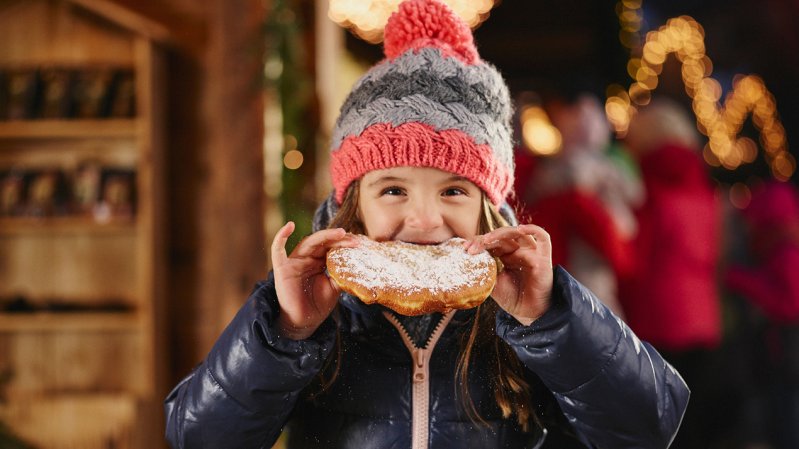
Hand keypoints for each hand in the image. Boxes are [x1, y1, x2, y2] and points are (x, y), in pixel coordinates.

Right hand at [270, 222, 357, 338]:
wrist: (304, 323)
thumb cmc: (318, 305)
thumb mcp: (334, 287)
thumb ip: (341, 273)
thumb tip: (355, 262)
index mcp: (318, 262)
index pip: (331, 247)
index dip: (343, 243)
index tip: (359, 243)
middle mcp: (305, 259)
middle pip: (322, 243)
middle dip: (338, 239)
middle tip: (353, 238)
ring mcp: (293, 262)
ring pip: (307, 243)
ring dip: (324, 236)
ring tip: (339, 233)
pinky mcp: (282, 268)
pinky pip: (277, 250)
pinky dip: (281, 236)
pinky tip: (289, 225)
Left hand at [465, 225, 552, 324]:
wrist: (528, 313)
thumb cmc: (512, 298)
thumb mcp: (493, 282)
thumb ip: (485, 269)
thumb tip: (469, 260)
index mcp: (508, 255)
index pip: (493, 242)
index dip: (479, 242)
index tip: (465, 248)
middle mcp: (520, 251)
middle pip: (503, 236)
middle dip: (485, 239)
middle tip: (472, 247)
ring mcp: (532, 253)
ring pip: (519, 233)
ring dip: (501, 233)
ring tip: (487, 240)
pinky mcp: (544, 257)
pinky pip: (543, 237)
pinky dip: (532, 229)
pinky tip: (520, 229)